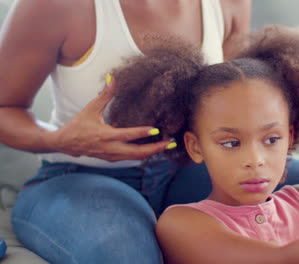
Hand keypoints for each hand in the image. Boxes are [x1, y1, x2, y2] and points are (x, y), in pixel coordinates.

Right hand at [45, 77, 171, 161]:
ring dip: (151, 152)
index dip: (142, 132)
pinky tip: (153, 149)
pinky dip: (143, 154)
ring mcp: (111, 156)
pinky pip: (131, 158)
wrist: (65, 144)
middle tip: (170, 143)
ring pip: (135, 157)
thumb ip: (105, 94)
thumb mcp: (91, 108)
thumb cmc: (78, 125)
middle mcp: (110, 148)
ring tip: (166, 146)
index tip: (156, 129)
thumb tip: (113, 77)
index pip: (127, 135)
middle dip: (155, 148)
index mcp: (104, 135)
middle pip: (137, 152)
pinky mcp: (112, 159)